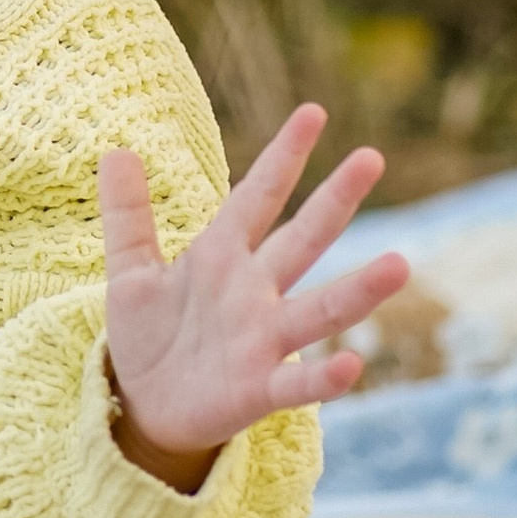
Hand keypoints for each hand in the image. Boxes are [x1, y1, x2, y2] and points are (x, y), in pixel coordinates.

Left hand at [99, 104, 408, 492]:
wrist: (144, 405)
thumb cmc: (149, 334)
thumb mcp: (130, 270)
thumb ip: (128, 214)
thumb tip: (116, 150)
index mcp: (223, 256)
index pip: (259, 196)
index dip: (283, 156)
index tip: (315, 111)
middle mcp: (254, 292)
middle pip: (302, 239)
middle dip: (335, 201)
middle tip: (372, 158)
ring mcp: (262, 340)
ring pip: (318, 309)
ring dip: (358, 290)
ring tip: (400, 264)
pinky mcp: (258, 390)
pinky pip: (297, 385)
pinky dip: (325, 376)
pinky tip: (352, 364)